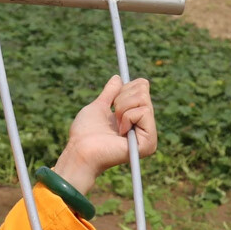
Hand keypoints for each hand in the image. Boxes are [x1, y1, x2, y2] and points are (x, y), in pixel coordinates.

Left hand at [53, 75, 156, 194]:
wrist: (81, 151)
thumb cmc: (85, 133)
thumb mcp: (99, 107)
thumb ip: (110, 93)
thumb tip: (118, 78)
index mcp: (135, 119)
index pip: (142, 87)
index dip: (125, 89)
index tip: (113, 103)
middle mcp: (145, 127)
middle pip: (144, 90)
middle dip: (122, 100)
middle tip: (113, 118)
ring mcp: (149, 136)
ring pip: (143, 99)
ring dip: (122, 109)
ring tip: (115, 127)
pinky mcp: (149, 143)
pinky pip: (144, 111)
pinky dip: (127, 117)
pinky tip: (120, 133)